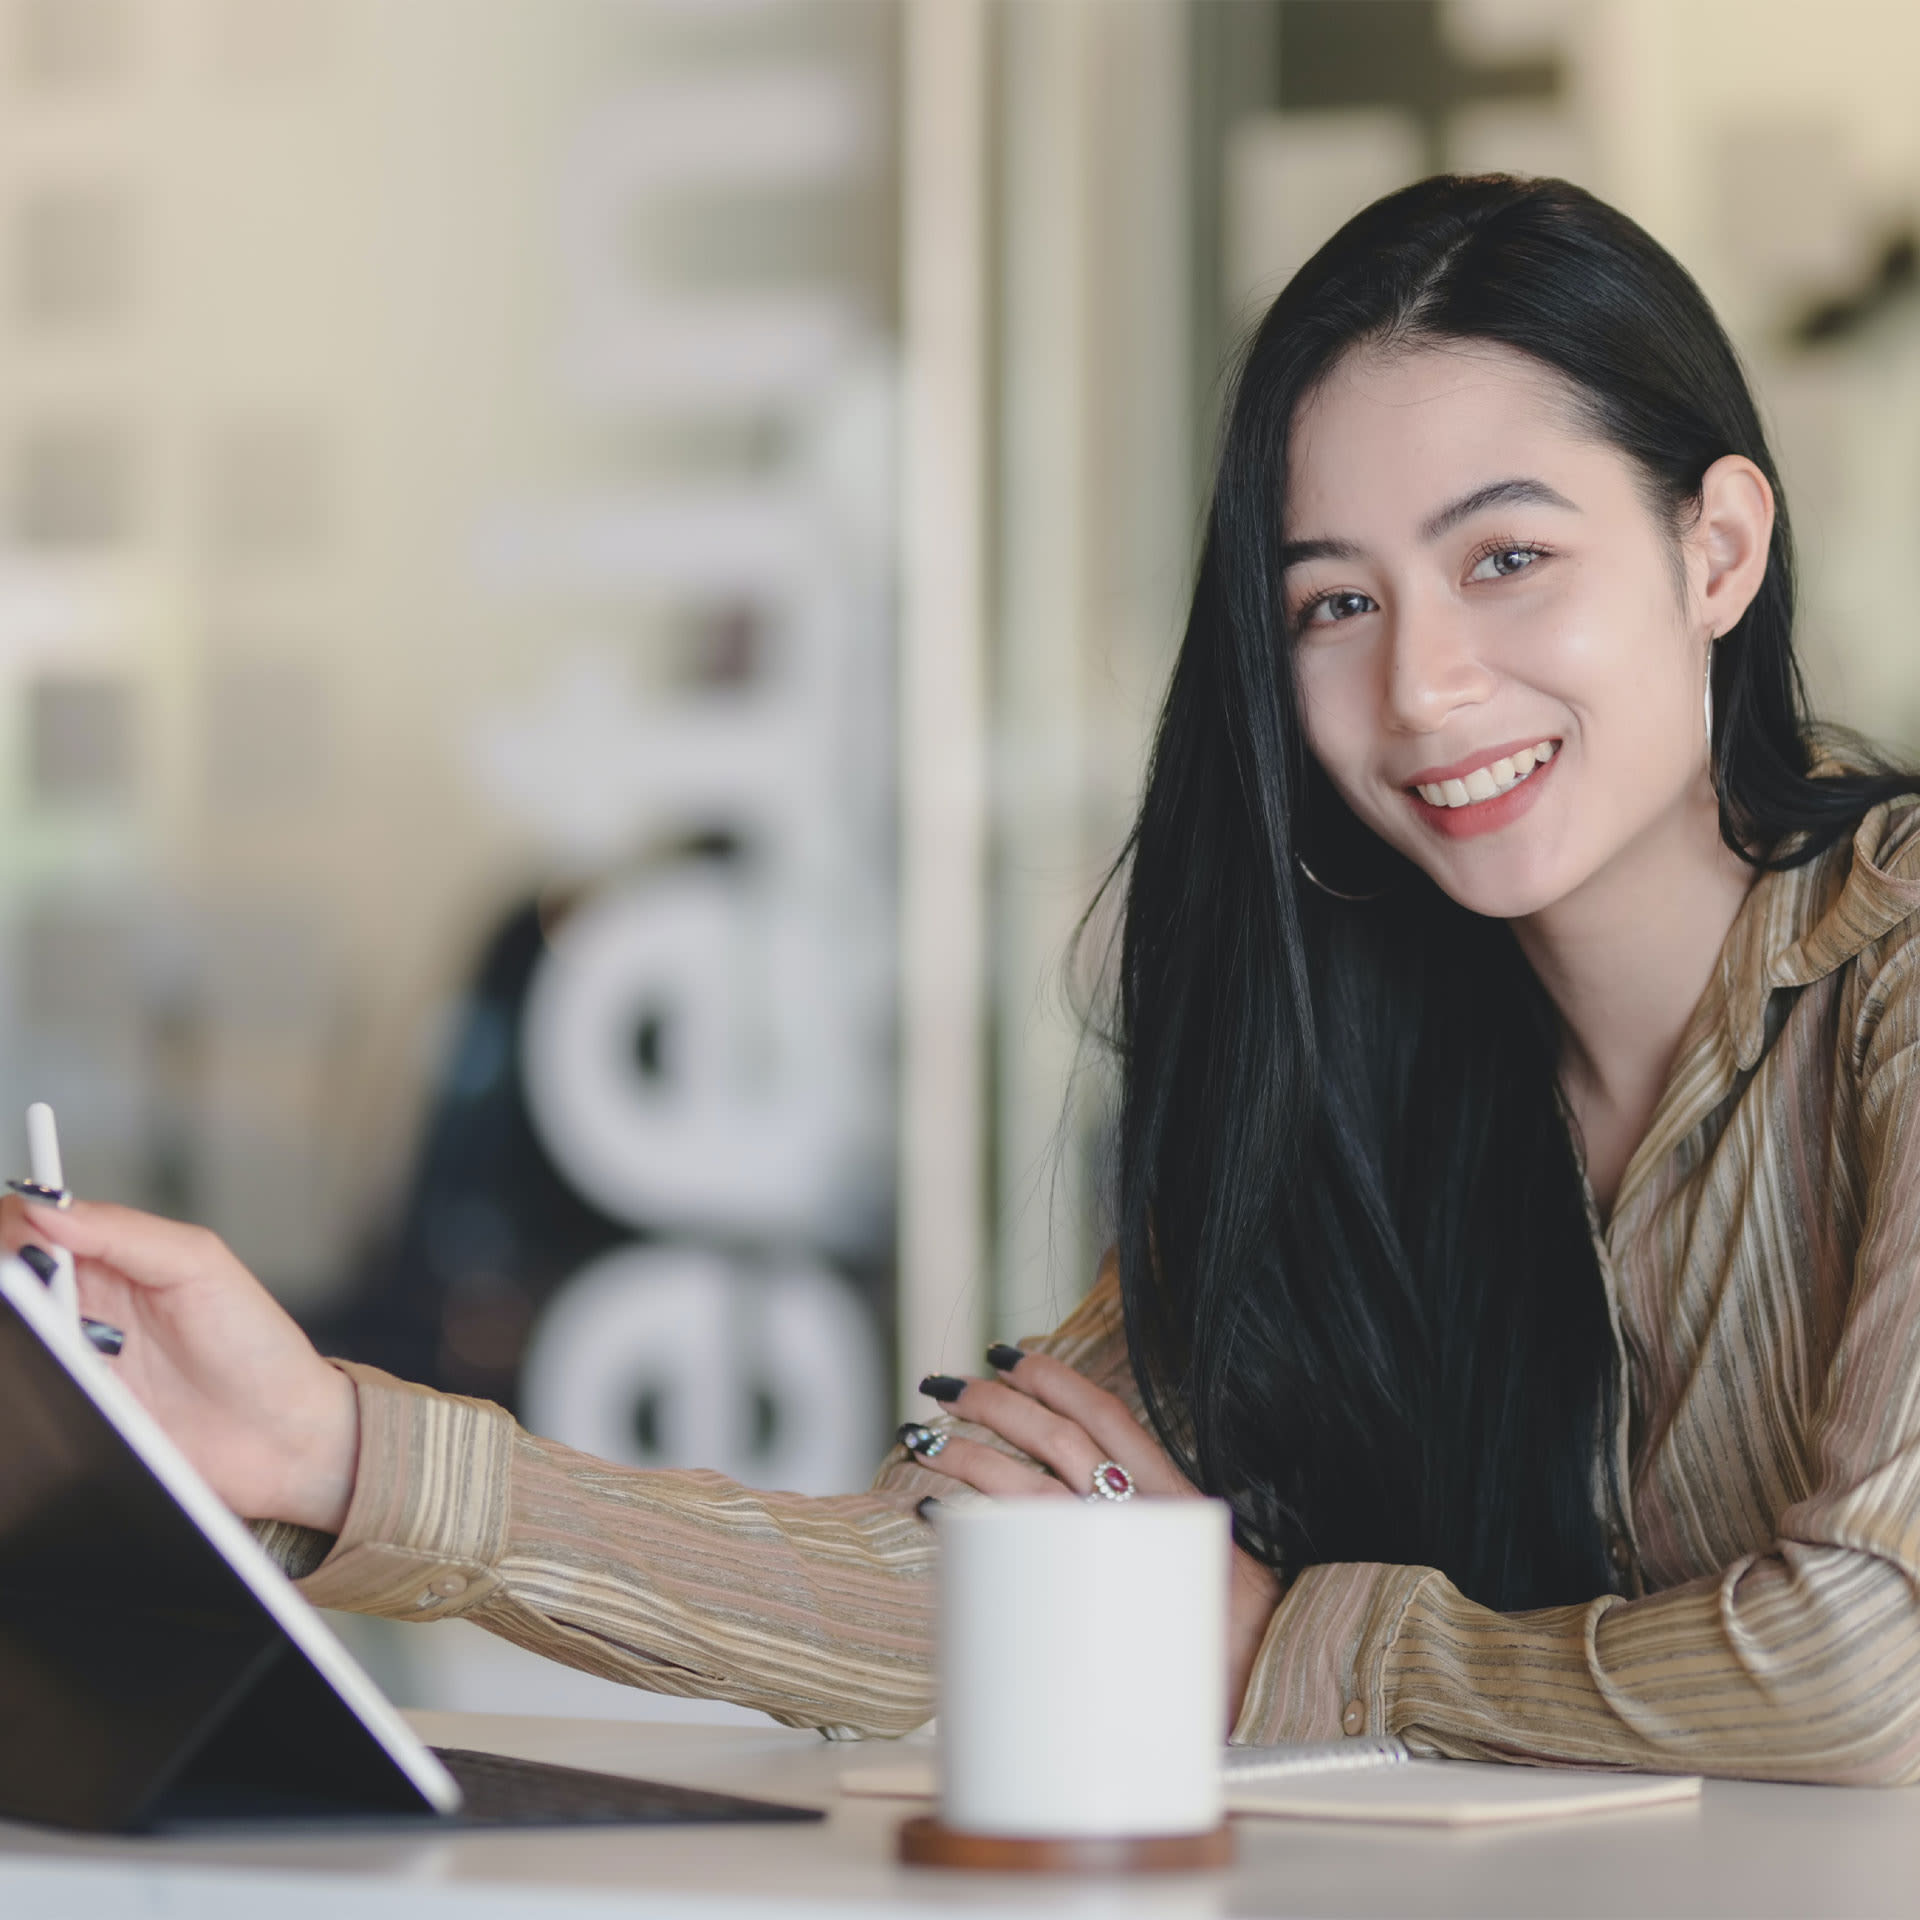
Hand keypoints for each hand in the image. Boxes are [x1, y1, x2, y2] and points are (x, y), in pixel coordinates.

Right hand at [0, 1194, 359, 1532]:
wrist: (282, 1436)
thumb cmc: (255, 1343)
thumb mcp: (199, 1265)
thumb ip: (124, 1232)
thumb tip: (46, 1208)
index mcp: (107, 1258)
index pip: (26, 1227)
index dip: (11, 1231)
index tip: (22, 1250)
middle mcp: (76, 1307)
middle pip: (8, 1282)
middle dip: (9, 1285)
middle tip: (29, 1295)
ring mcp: (67, 1363)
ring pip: (9, 1338)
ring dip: (15, 1331)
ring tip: (63, 1340)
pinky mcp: (66, 1414)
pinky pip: (22, 1392)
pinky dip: (22, 1380)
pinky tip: (52, 1378)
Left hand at [904, 1345, 1282, 1732]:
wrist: (1266, 1711)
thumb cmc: (1226, 1641)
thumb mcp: (1199, 1564)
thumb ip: (1148, 1527)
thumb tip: (1082, 1497)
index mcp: (1176, 1500)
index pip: (1110, 1416)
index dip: (1057, 1378)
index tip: (1009, 1353)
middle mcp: (1148, 1520)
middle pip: (1059, 1440)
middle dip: (996, 1403)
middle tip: (944, 1384)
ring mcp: (1117, 1563)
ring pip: (1027, 1488)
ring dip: (966, 1455)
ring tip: (920, 1440)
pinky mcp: (1086, 1609)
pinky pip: (1012, 1554)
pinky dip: (965, 1524)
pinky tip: (927, 1509)